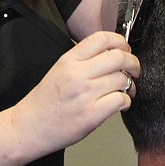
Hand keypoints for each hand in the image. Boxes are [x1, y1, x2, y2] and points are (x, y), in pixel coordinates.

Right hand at [11, 31, 139, 155]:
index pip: (102, 39)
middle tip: (133, 69)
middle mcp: (77, 74)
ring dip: (130, 84)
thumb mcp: (60, 70)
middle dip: (133, 63)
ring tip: (125, 90)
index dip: (120, 42)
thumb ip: (83, 60)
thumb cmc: (45, 101)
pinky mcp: (91, 115)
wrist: (31, 126)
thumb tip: (112, 53)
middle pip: (118, 57)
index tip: (125, 49)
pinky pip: (120, 100)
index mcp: (69, 60)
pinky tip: (119, 103)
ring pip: (122, 79)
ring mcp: (85, 95)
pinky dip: (125, 101)